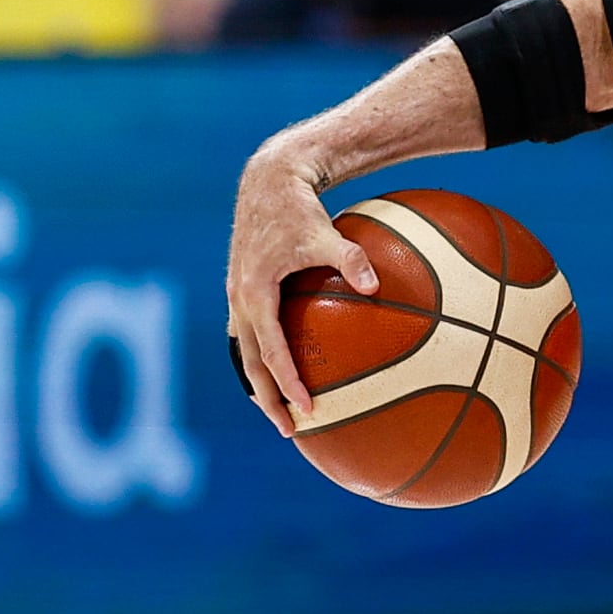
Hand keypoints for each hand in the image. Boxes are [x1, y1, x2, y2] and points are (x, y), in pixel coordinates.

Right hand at [225, 142, 375, 434]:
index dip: (288, 384)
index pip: (270, 352)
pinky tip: (282, 370)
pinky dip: (261, 357)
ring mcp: (236, 297)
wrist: (267, 182)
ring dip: (260, 384)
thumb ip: (351, 259)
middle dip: (268, 400)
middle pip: (249, 365)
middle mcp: (239, 300)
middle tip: (291, 431)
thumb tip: (376, 286)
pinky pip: (249, 334)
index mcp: (254, 294)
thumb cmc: (299, 207)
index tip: (308, 410)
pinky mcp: (242, 290)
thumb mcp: (327, 232)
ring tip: (281, 411)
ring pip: (244, 353)